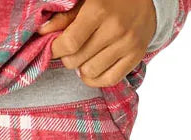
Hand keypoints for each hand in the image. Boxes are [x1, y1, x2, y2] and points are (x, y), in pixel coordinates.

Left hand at [38, 0, 156, 87]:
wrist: (148, 0)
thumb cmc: (112, 0)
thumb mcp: (86, 1)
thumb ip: (64, 17)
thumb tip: (42, 33)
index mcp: (99, 10)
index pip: (69, 43)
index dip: (56, 49)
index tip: (55, 47)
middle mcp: (115, 29)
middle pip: (77, 60)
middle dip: (68, 58)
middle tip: (72, 50)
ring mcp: (127, 44)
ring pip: (90, 72)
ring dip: (82, 68)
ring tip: (85, 56)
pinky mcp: (135, 57)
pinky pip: (108, 80)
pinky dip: (95, 78)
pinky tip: (93, 68)